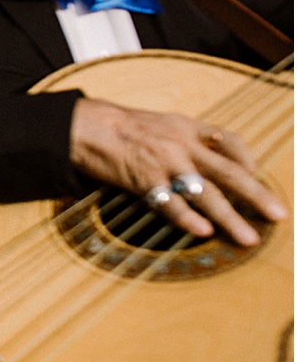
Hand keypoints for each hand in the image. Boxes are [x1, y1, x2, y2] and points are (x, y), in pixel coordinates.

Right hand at [69, 98, 286, 245]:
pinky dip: (187, 219)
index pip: (230, 141)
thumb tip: (209, 160)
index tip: (256, 174)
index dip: (248, 159)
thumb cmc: (120, 127)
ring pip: (206, 194)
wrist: (83, 125)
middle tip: (278, 215)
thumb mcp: (160, 123)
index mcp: (187, 128)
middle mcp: (181, 145)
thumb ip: (186, 139)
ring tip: (248, 238)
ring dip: (230, 218)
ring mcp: (164, 163)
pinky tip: (202, 231)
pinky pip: (170, 204)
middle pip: (228, 173)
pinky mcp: (143, 180)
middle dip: (257, 195)